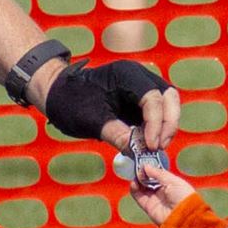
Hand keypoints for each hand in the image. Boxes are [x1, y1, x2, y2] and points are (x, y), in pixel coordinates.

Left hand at [40, 57, 180, 149]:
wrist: (59, 95)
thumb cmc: (71, 102)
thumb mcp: (92, 121)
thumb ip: (117, 135)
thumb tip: (140, 153)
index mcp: (126, 74)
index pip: (153, 97)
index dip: (156, 123)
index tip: (151, 146)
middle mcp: (139, 76)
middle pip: (168, 97)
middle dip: (168, 123)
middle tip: (159, 147)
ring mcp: (142, 87)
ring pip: (167, 104)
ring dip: (165, 127)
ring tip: (155, 148)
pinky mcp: (140, 100)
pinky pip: (157, 113)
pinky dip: (157, 128)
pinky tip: (149, 145)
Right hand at [129, 165, 196, 225]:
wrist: (183, 217)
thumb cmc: (183, 197)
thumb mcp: (172, 180)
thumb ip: (157, 173)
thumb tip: (145, 166)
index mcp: (171, 184)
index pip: (158, 174)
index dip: (151, 167)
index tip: (144, 160)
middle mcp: (162, 191)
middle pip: (149, 180)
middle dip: (143, 173)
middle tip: (137, 165)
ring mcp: (155, 199)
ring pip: (142, 187)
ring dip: (138, 180)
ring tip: (135, 173)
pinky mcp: (148, 206)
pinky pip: (138, 196)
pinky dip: (134, 189)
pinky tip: (134, 182)